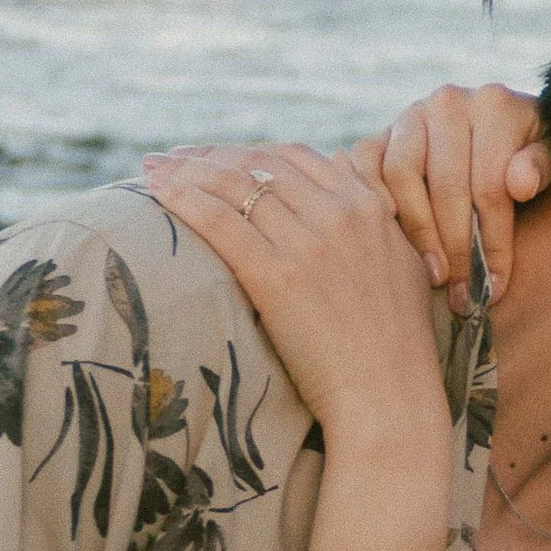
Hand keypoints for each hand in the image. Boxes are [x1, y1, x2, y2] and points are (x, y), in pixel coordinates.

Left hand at [142, 142, 443, 440]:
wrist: (390, 397)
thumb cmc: (395, 344)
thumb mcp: (401, 263)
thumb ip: (374, 212)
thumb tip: (339, 163)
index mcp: (369, 208)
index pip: (296, 158)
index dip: (248, 153)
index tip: (215, 157)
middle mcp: (340, 216)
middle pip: (259, 164)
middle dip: (208, 156)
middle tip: (171, 158)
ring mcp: (309, 244)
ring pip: (235, 186)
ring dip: (185, 171)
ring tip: (150, 169)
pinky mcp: (279, 277)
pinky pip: (221, 222)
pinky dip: (184, 200)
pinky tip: (158, 193)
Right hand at [357, 84, 550, 315]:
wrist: (493, 132)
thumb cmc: (526, 154)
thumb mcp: (548, 157)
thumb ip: (541, 167)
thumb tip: (520, 184)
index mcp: (495, 105)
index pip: (490, 184)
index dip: (493, 242)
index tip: (496, 286)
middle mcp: (448, 102)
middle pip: (446, 185)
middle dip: (456, 247)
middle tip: (462, 292)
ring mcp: (410, 116)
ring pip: (402, 176)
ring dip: (417, 232)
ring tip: (435, 275)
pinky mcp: (379, 134)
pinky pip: (366, 169)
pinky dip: (377, 208)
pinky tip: (397, 246)